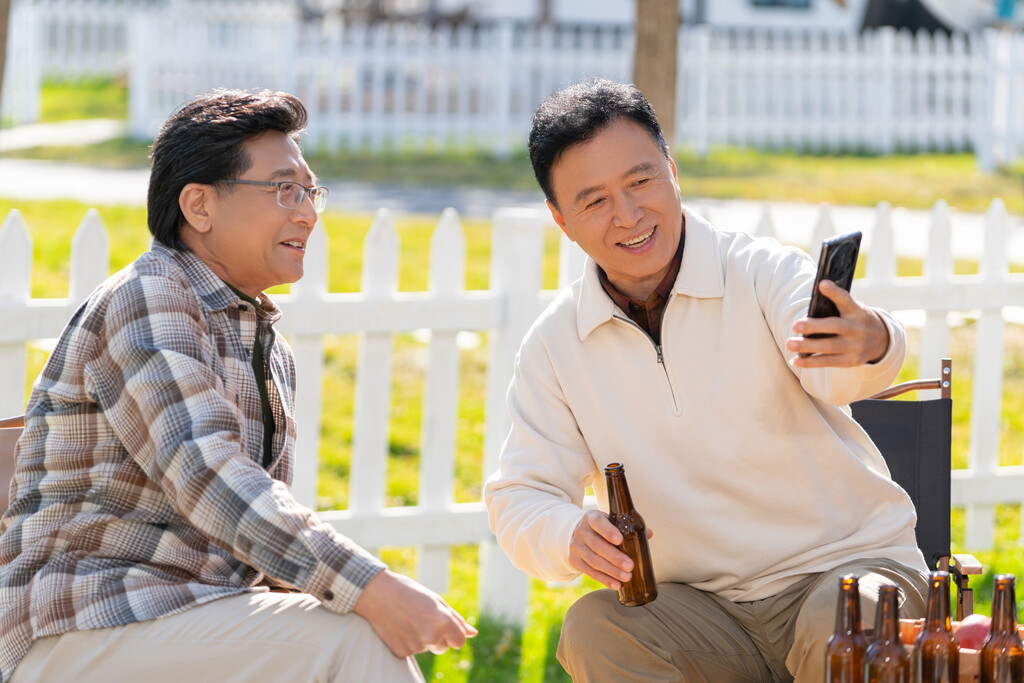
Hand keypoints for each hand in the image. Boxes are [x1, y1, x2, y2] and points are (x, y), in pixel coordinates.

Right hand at [353, 569, 477, 656]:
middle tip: (422, 618)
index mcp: (443, 623)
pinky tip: (400, 626)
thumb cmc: (410, 592)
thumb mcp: (436, 601)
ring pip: (427, 648)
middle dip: (438, 636)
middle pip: (444, 647)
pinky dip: (408, 641)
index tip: (444, 625)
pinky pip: (412, 651)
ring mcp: (415, 647)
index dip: (454, 633)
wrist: (377, 594)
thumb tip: (473, 633)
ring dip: (423, 638)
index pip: (460, 642)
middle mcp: (431, 637)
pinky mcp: (401, 652)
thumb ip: (456, 619)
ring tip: (409, 619)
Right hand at [568, 509, 653, 589]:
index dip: (608, 531)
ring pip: (594, 561)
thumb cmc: (601, 527)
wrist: (577, 533)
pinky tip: (616, 584)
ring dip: (611, 571)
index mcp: (591, 518)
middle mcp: (581, 531)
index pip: (598, 523)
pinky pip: (590, 572)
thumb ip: (628, 527)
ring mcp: (576, 547)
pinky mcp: (574, 561)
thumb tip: (649, 533)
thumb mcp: (610, 521)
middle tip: (630, 566)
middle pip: (597, 545)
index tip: (620, 540)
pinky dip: (604, 579)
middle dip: (615, 557)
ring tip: (626, 577)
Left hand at [787, 280, 889, 366]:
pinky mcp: (850, 361)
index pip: (846, 300)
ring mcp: (855, 346)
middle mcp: (857, 329)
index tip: (822, 284)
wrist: (882, 341)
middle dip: (814, 326)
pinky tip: (795, 360)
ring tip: (789, 344)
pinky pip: (828, 362)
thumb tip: (808, 315)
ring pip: (829, 347)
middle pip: (834, 326)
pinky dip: (810, 362)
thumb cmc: (856, 320)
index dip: (834, 292)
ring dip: (807, 346)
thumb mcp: (853, 310)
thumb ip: (835, 309)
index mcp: (857, 312)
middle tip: (795, 325)